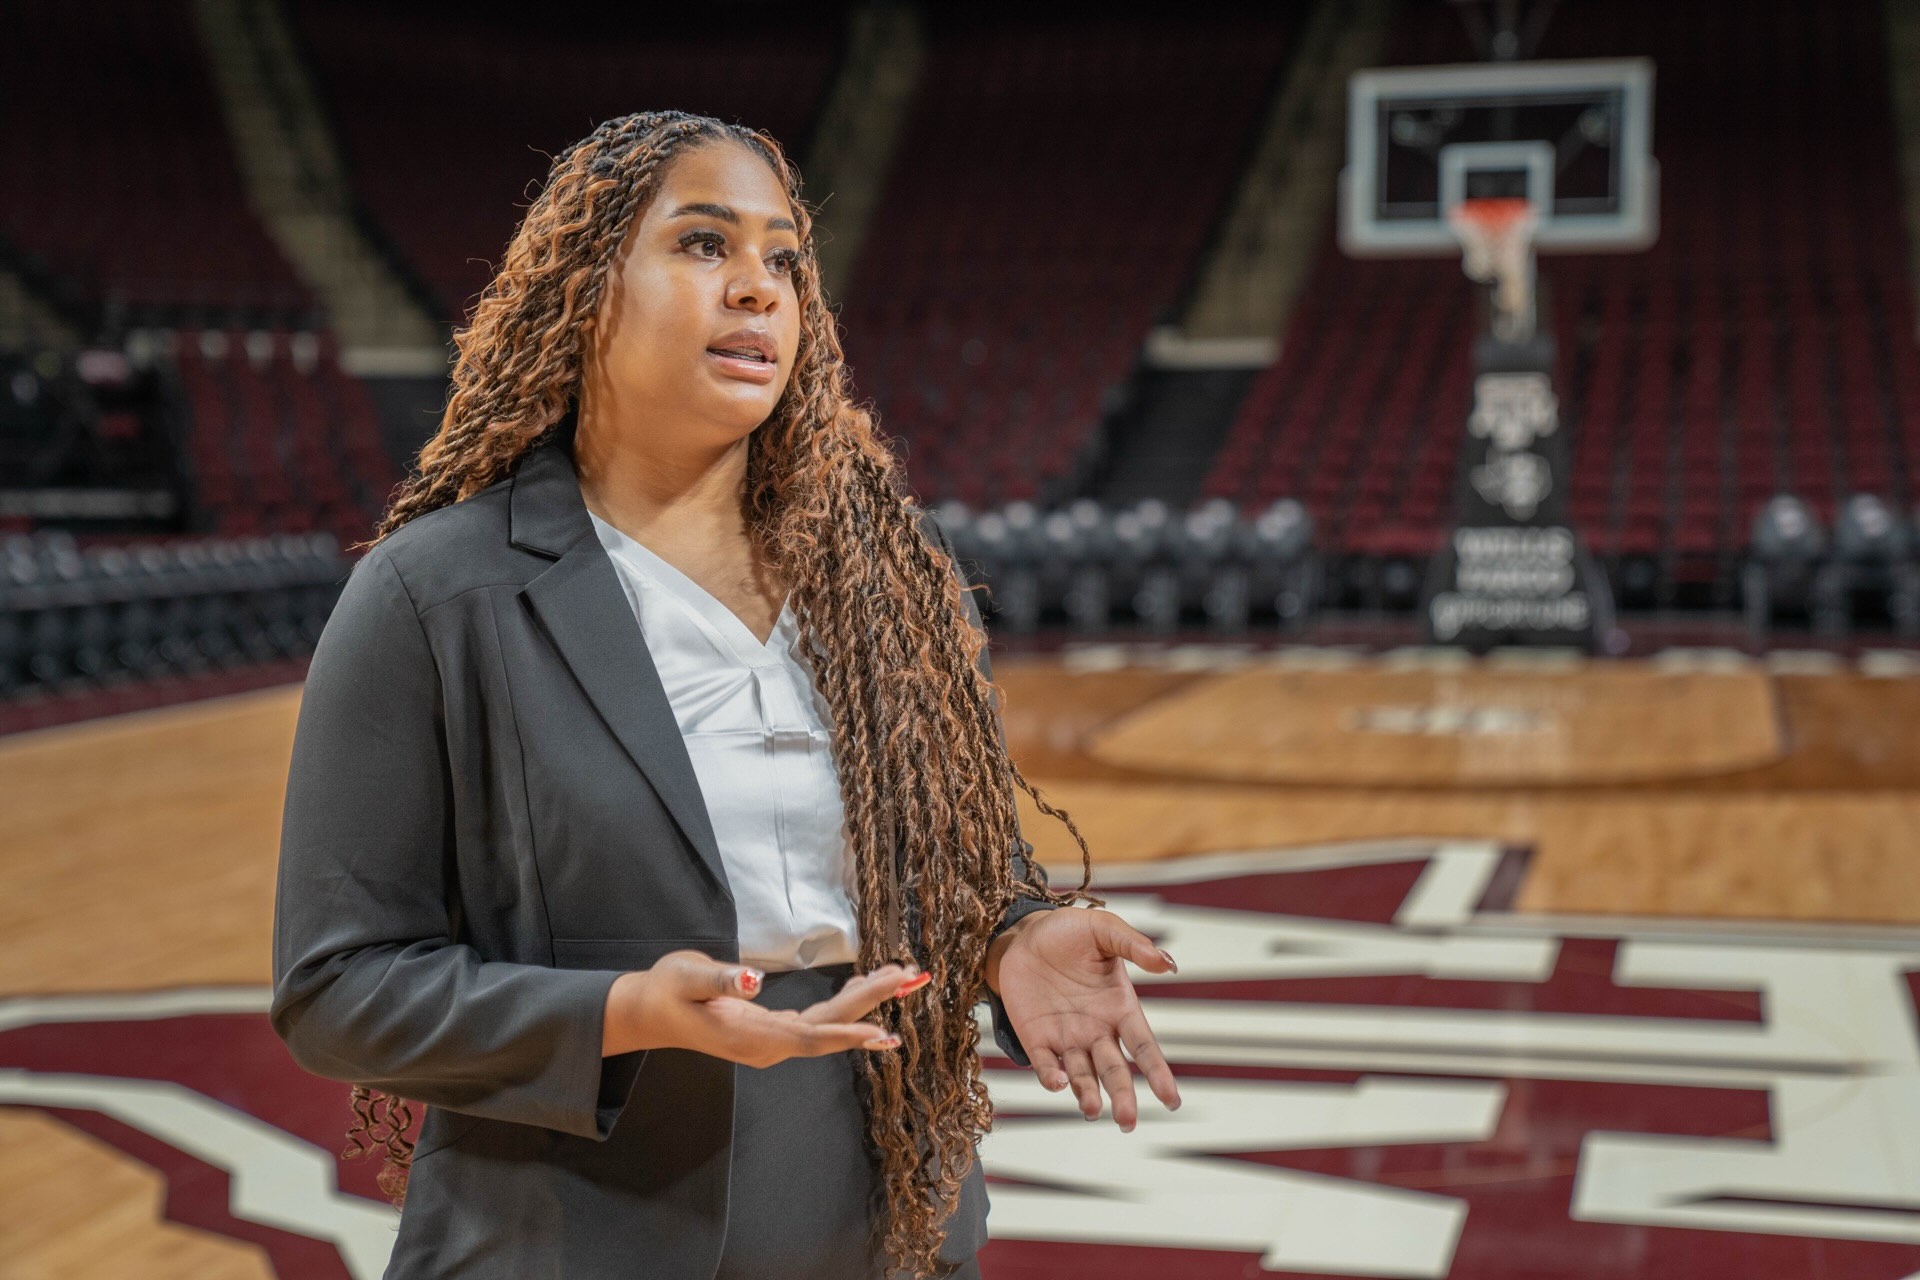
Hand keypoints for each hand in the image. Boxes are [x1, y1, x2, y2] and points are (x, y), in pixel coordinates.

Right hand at [603, 952, 931, 1065]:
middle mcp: (768, 1045)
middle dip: (869, 1002)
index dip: (846, 1033)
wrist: (649, 1012)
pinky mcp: (771, 1032)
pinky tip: (866, 993)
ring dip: (863, 1004)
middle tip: (908, 975)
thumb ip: (720, 978)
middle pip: (828, 1028)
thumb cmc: (667, 989)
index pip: (809, 1036)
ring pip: (826, 1025)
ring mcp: (771, 1042)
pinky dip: (845, 1008)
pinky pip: (817, 1024)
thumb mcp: (687, 976)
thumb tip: (753, 980)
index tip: (882, 1029)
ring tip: (899, 979)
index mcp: (750, 1035)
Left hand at [990, 908, 1180, 1130]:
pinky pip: (1045, 1065)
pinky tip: (1057, 1082)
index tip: (1172, 1100)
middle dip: (1122, 1096)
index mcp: (1120, 1008)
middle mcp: (1097, 1030)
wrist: (1023, 934)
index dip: (1158, 1073)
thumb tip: (1169, 964)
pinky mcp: (1036, 1039)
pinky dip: (1051, 1077)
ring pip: (1082, 1075)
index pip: (1143, 1047)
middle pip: (1114, 1071)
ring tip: (1092, 1110)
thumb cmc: (1070, 932)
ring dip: (1087, 1094)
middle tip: (1128, 1123)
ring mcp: (1066, 1038)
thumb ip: (1133, 945)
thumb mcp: (1103, 930)